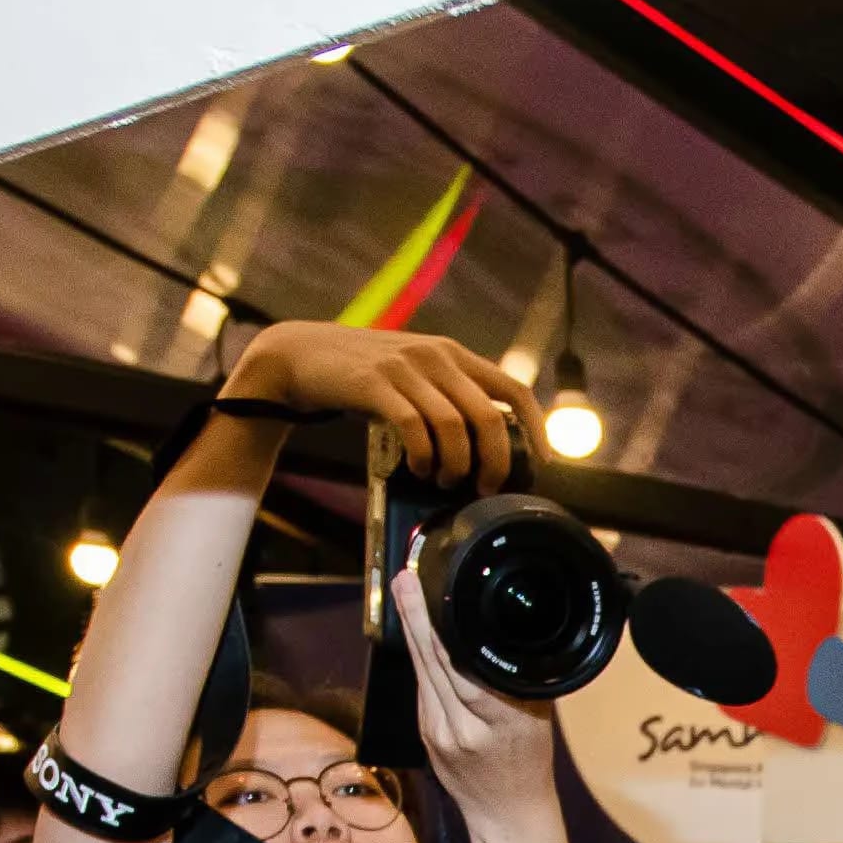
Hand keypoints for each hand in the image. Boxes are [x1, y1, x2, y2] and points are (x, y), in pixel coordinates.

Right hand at [226, 320, 524, 492]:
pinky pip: (414, 428)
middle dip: (494, 463)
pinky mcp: (374, 384)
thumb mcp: (415, 373)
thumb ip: (450, 395)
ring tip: (444, 481)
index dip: (535, 429)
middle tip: (484, 488)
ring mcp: (405, 367)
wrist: (302, 354)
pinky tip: (418, 469)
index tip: (540, 463)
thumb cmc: (365, 375)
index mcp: (453, 354)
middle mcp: (435, 356)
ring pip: (453, 427)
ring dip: (455, 466)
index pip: (513, 389)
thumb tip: (488, 445)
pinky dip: (423, 457)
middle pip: (487, 417)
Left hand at [402, 551, 573, 842]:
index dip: (446, 628)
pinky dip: (421, 657)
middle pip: (437, 664)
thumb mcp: (539, 718)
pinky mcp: (425, 735)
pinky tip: (417, 632)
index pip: (468, 666)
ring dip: (413, 630)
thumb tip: (499, 634)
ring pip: (423, 672)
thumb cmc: (530, 763)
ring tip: (404, 591)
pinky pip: (422, 687)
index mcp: (507, 722)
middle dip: (420, 618)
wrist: (507, 815)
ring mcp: (440, 733)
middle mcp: (467, 727)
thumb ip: (519, 680)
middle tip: (406, 580)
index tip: (437, 593)